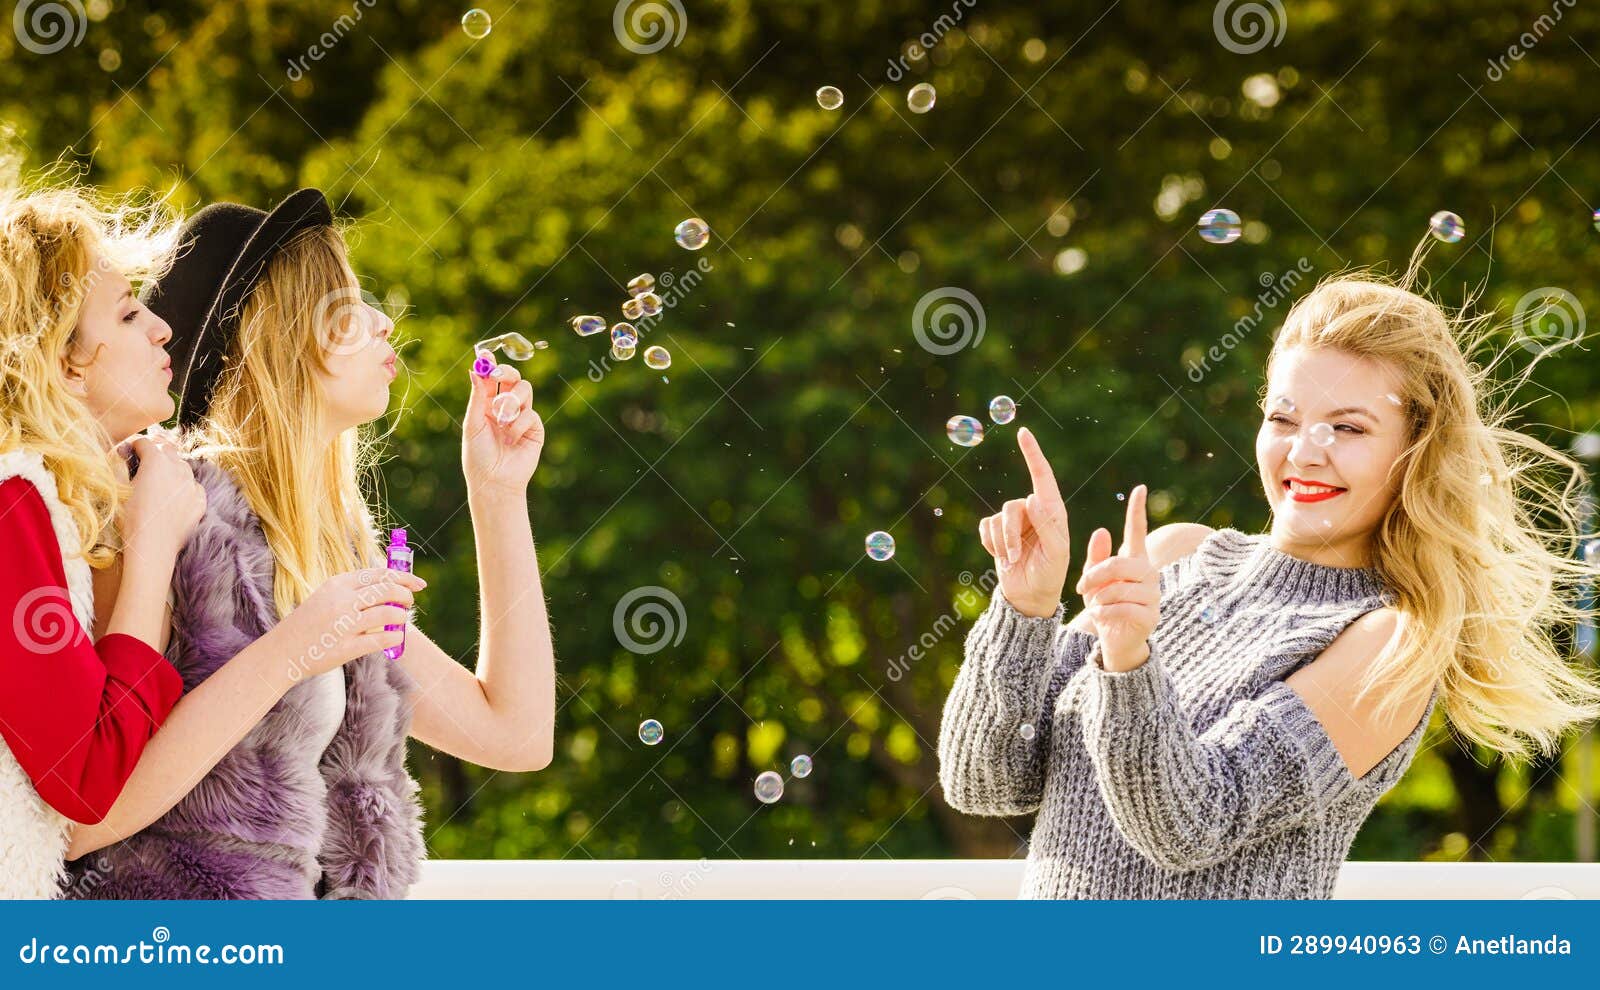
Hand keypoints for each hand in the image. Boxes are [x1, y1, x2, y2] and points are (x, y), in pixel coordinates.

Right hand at [122, 434, 205, 558]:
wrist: (151, 546)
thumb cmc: (128, 517)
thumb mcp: (117, 488)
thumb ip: (120, 467)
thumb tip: (121, 457)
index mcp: (156, 461)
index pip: (145, 443)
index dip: (133, 446)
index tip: (127, 453)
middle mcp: (178, 468)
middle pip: (167, 451)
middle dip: (155, 453)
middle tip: (144, 463)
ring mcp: (192, 485)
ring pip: (183, 468)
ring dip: (172, 470)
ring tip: (159, 482)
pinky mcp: (200, 501)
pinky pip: (194, 487)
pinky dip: (185, 488)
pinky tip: (174, 497)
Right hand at [268, 567, 427, 680]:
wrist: (281, 652)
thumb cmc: (307, 624)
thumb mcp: (326, 596)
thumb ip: (353, 590)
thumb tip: (388, 585)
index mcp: (337, 584)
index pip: (379, 574)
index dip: (403, 577)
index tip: (418, 584)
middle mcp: (342, 601)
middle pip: (388, 590)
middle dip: (406, 595)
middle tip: (410, 602)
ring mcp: (344, 624)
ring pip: (388, 614)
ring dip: (401, 617)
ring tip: (401, 620)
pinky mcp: (346, 648)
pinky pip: (381, 640)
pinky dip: (395, 638)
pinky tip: (397, 638)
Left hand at [462, 361, 544, 497]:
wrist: (495, 481)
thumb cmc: (478, 456)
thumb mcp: (472, 424)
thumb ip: (476, 397)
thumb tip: (475, 371)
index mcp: (487, 405)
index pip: (492, 379)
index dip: (490, 366)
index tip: (485, 356)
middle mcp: (505, 408)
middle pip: (513, 378)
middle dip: (506, 373)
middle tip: (497, 376)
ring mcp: (522, 417)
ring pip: (525, 391)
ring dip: (511, 403)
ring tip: (502, 421)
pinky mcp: (535, 428)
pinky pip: (530, 414)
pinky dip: (517, 424)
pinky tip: (511, 439)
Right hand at [977, 427, 1071, 617]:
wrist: (1030, 596)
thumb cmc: (1050, 574)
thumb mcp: (1056, 553)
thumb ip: (1047, 524)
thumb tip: (1031, 497)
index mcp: (1053, 511)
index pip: (1042, 476)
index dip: (1032, 453)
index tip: (1023, 432)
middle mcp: (1033, 511)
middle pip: (1012, 506)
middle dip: (1010, 533)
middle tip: (1015, 556)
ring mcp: (1014, 521)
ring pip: (997, 518)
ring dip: (1002, 543)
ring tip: (1011, 559)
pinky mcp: (997, 532)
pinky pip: (985, 527)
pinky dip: (990, 544)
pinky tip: (1001, 556)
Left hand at [1074, 484, 1159, 670]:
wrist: (1116, 641)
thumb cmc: (1105, 606)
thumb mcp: (1095, 582)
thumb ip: (1096, 559)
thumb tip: (1101, 531)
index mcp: (1135, 561)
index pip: (1137, 532)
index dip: (1137, 511)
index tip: (1139, 488)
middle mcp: (1149, 574)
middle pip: (1120, 564)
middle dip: (1095, 575)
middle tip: (1081, 587)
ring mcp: (1152, 595)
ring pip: (1119, 588)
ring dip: (1098, 598)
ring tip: (1093, 605)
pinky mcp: (1150, 616)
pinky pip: (1122, 608)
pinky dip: (1103, 612)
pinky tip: (1097, 616)